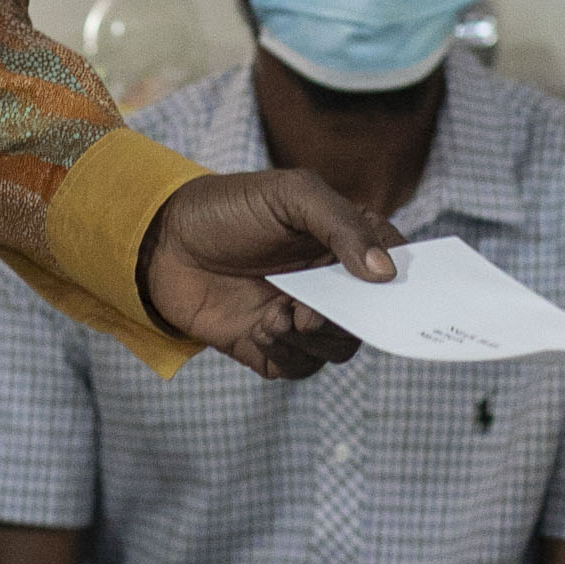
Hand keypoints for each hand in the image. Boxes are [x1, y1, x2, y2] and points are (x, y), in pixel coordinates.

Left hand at [138, 169, 403, 379]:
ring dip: (316, 335)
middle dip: (352, 318)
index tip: (390, 286)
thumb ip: (341, 226)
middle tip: (317, 308)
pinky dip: (288, 350)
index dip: (402, 278)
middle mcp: (329, 284)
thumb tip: (386, 272)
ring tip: (282, 314)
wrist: (162, 241)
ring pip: (339, 347)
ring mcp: (301, 317)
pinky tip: (262, 324)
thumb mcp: (292, 196)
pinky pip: (300, 366)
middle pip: (371, 316)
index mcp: (343, 241)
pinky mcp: (271, 347)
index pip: (394, 263)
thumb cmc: (230, 208)